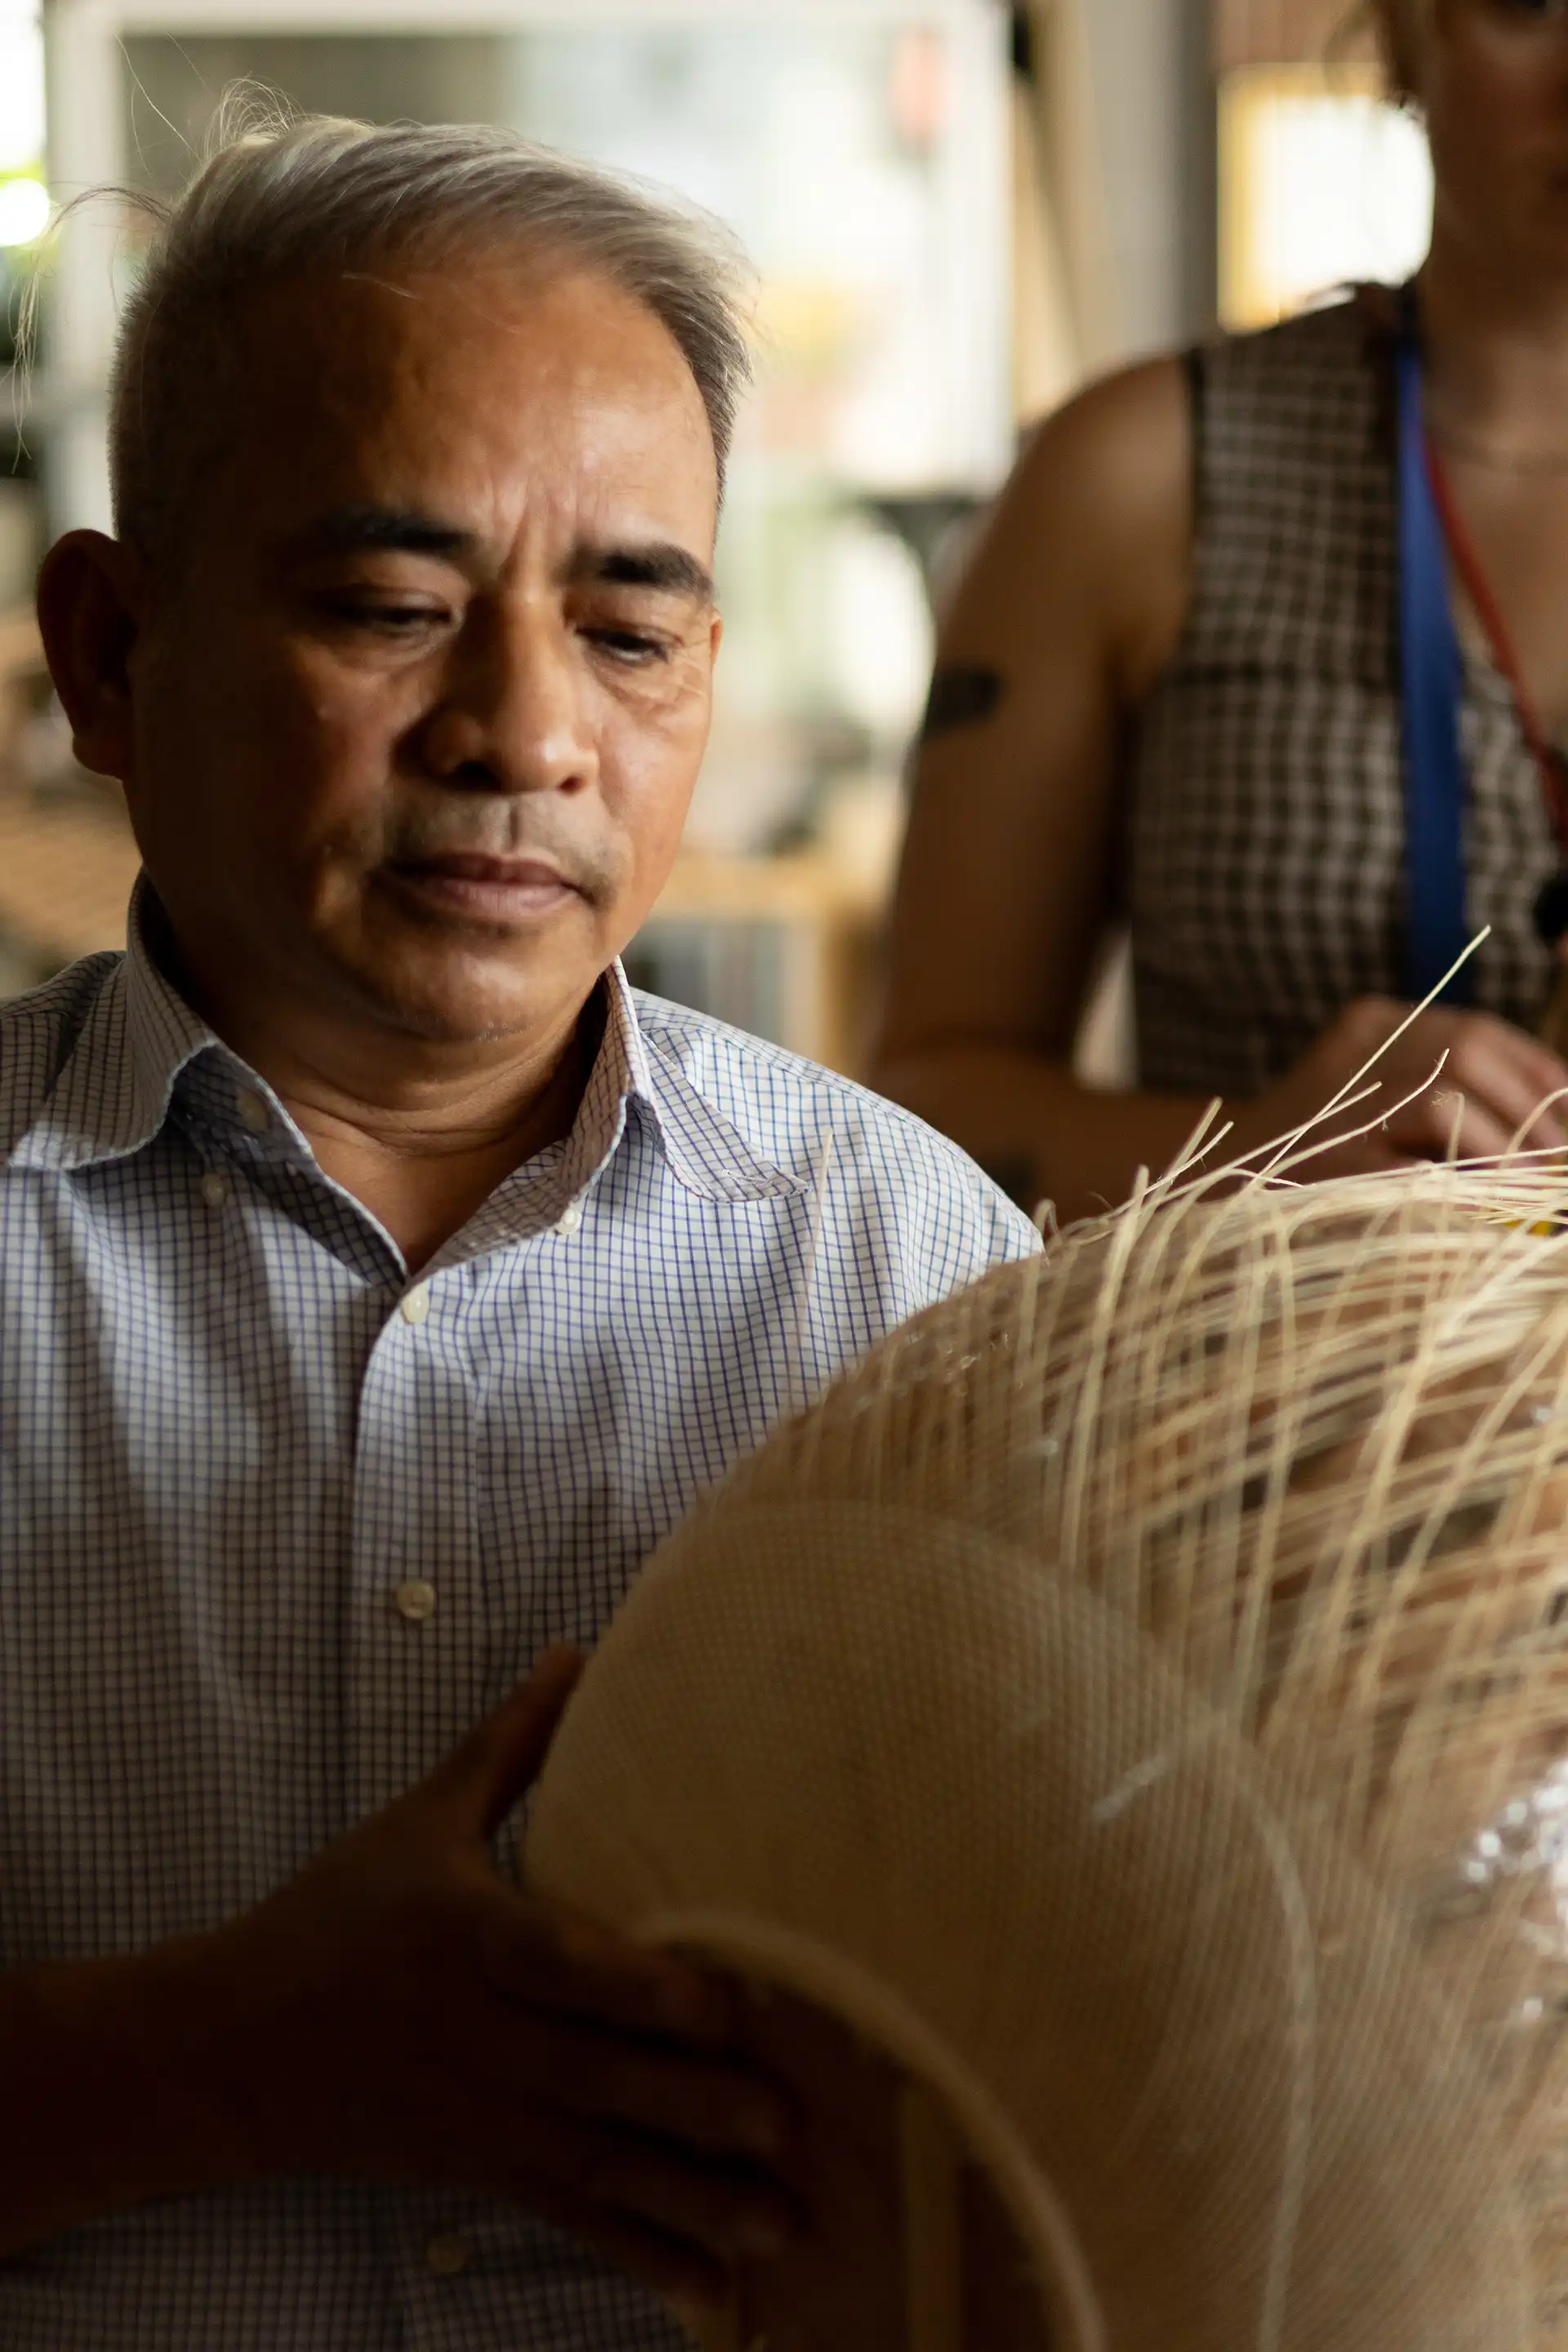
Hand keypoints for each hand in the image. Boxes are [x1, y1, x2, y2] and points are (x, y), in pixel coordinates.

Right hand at [205, 1649, 800, 2308]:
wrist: (232, 2047)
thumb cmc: (335, 1915)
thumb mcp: (419, 1821)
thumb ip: (510, 1742)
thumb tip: (578, 1649)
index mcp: (468, 1939)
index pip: (559, 1965)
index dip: (633, 1986)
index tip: (713, 2001)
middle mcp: (482, 2037)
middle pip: (596, 2075)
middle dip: (692, 2106)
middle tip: (782, 2124)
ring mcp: (483, 2117)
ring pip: (599, 2162)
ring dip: (693, 2197)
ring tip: (780, 2227)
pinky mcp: (481, 2173)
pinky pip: (570, 2219)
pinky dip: (640, 2257)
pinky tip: (710, 2293)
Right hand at [1225, 997, 1567, 1177]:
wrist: (1210, 1200)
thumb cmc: (1305, 1162)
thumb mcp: (1371, 1105)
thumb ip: (1443, 1097)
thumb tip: (1547, 1123)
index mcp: (1369, 1024)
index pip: (1479, 1029)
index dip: (1538, 1070)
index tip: (1567, 1109)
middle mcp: (1353, 1051)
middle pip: (1471, 1052)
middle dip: (1531, 1106)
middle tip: (1559, 1158)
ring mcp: (1337, 1103)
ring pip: (1449, 1094)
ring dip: (1506, 1141)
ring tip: (1534, 1185)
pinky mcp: (1328, 1159)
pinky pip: (1418, 1155)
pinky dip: (1467, 1175)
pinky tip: (1489, 1202)